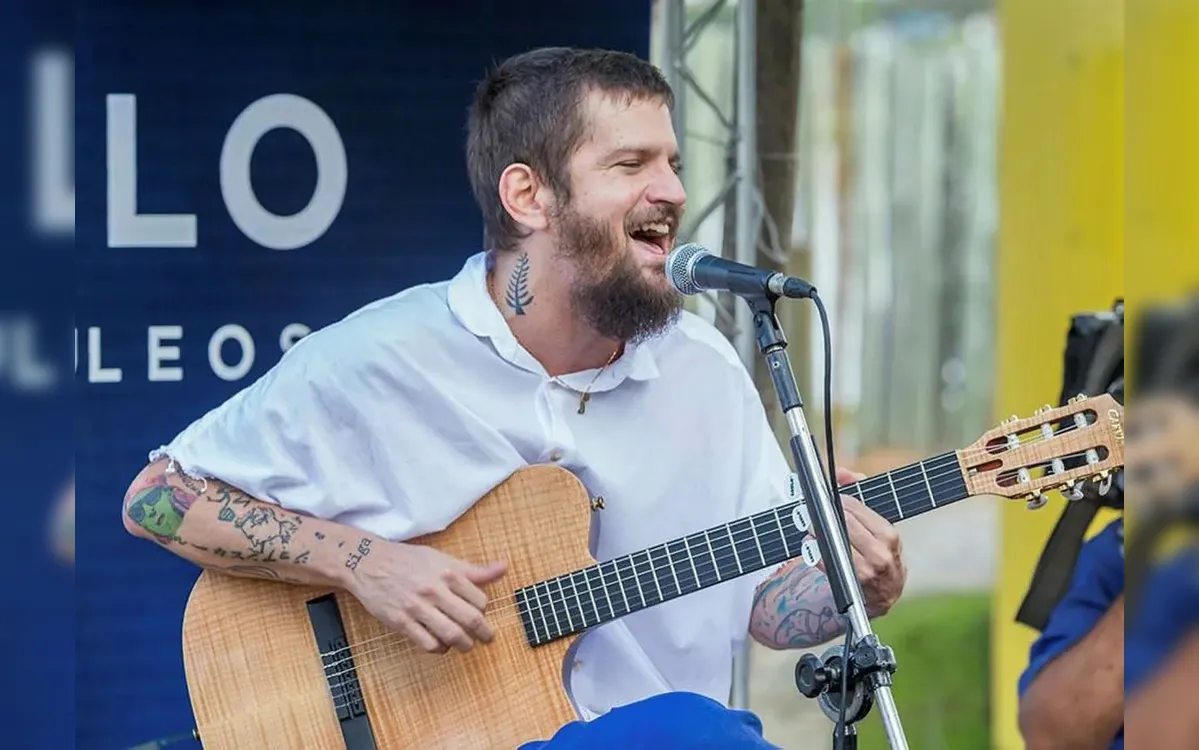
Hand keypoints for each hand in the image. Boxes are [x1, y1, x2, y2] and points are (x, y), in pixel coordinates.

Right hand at [349, 541, 507, 653]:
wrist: (368, 563)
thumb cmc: (407, 560)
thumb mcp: (442, 558)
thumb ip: (473, 570)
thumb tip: (503, 568)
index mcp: (448, 573)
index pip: (480, 600)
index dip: (485, 610)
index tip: (482, 614)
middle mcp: (434, 590)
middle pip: (471, 620)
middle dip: (484, 634)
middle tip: (487, 638)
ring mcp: (417, 608)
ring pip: (452, 635)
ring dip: (465, 645)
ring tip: (467, 645)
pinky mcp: (401, 623)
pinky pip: (428, 644)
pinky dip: (440, 649)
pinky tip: (442, 645)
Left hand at [819, 467, 906, 617]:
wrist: (886, 594)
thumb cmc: (882, 554)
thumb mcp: (880, 526)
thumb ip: (862, 495)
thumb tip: (843, 473)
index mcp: (889, 535)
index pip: (855, 507)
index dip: (837, 500)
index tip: (828, 499)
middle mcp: (880, 553)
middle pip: (843, 522)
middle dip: (825, 513)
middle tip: (814, 510)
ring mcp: (866, 570)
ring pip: (833, 541)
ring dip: (816, 531)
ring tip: (811, 527)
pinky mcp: (851, 584)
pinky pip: (825, 561)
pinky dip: (814, 551)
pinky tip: (812, 545)